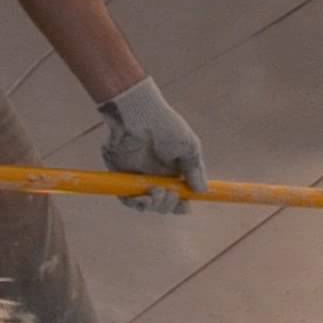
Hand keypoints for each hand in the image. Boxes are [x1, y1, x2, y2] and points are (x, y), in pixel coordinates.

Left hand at [98, 76, 206, 214]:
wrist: (138, 115)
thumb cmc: (166, 127)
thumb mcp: (189, 147)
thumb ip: (195, 170)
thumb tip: (202, 191)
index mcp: (173, 169)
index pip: (179, 194)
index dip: (182, 204)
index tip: (186, 207)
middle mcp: (156, 175)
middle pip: (163, 203)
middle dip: (169, 205)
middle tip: (170, 194)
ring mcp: (138, 177)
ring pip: (146, 205)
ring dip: (154, 205)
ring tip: (157, 192)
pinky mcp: (120, 177)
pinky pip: (127, 199)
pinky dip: (136, 203)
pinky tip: (144, 198)